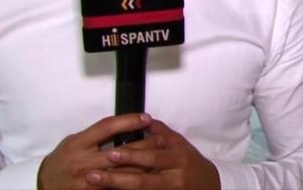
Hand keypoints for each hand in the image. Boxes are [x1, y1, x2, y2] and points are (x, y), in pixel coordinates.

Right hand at [37, 113, 151, 189]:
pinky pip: (118, 188)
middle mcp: (84, 162)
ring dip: (144, 164)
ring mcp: (89, 182)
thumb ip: (96, 136)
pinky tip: (147, 176)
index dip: (127, 121)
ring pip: (123, 172)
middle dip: (144, 145)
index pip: (106, 128)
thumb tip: (123, 125)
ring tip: (160, 156)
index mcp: (78, 144)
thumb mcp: (74, 141)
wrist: (46, 185)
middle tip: (162, 138)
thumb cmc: (63, 159)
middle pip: (120, 152)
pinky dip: (133, 181)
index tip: (145, 117)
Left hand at [86, 119, 220, 189]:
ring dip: (118, 189)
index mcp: (179, 159)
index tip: (110, 153)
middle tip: (93, 174)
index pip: (152, 157)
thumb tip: (144, 118)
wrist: (208, 185)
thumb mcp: (180, 144)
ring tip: (98, 184)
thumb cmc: (190, 162)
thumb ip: (161, 132)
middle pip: (143, 180)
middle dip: (117, 177)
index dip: (131, 155)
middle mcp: (176, 178)